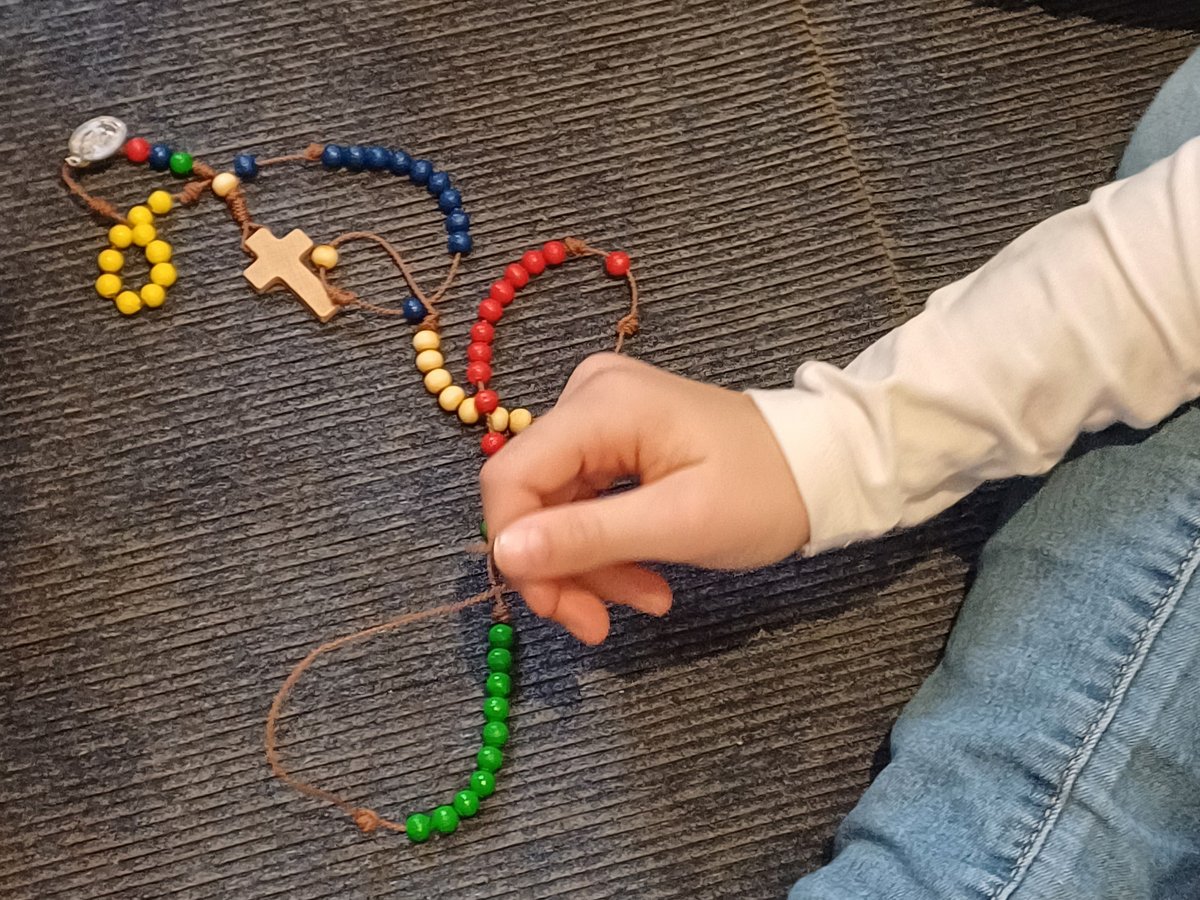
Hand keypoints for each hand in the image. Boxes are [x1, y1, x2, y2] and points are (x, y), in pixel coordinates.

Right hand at [479, 353, 809, 643]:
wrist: (820, 466)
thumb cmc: (764, 491)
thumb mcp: (679, 524)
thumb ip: (588, 537)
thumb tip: (503, 554)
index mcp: (601, 404)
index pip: (510, 475)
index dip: (515, 548)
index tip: (559, 609)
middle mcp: (587, 397)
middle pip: (531, 496)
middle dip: (560, 568)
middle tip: (598, 626)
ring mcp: (599, 415)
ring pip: (554, 508)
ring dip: (589, 567)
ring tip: (646, 601)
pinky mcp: (612, 438)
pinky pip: (581, 502)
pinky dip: (605, 549)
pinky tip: (644, 581)